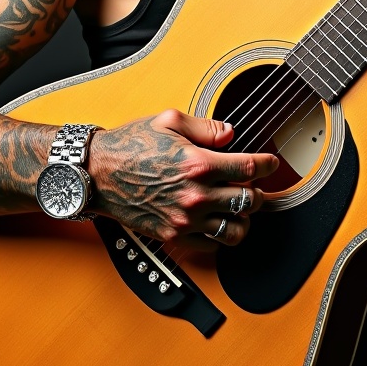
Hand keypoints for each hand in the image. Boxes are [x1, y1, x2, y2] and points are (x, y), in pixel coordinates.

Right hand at [89, 109, 278, 248]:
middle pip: (249, 201)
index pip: (249, 168)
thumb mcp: (169, 120)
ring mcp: (184, 219)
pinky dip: (220, 236)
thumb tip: (230, 134)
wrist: (96, 173)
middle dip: (258, 191)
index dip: (267, 165)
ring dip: (244, 218)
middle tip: (254, 184)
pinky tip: (217, 221)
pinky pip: (211, 245)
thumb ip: (206, 127)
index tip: (270, 163)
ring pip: (235, 230)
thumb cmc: (129, 144)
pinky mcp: (173, 235)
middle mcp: (195, 195)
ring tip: (239, 207)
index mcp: (198, 164)